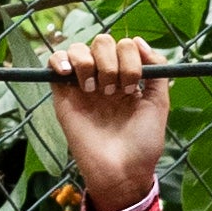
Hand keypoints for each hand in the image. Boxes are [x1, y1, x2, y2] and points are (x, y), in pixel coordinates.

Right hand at [48, 30, 170, 209]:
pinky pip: (53, 62)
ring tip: (94, 89)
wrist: (122, 170)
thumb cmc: (143, 142)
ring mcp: (82, 85)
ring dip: (89, 63)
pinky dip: (59, 59)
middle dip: (111, 62)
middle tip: (114, 91)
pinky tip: (68, 73)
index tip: (133, 87)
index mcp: (127, 76)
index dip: (130, 59)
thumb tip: (137, 40)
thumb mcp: (158, 103)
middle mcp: (104, 77)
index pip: (125, 45)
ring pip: (78, 49)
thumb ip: (156, 69)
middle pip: (102, 41)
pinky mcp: (62, 95)